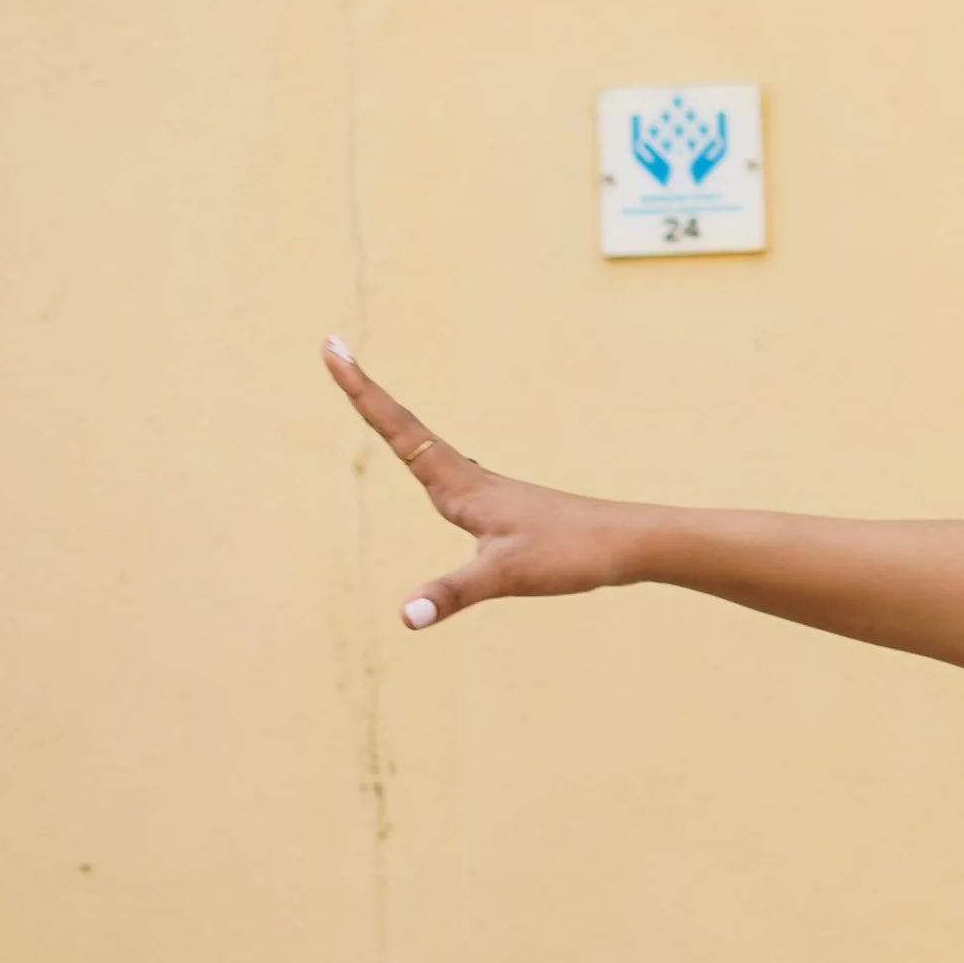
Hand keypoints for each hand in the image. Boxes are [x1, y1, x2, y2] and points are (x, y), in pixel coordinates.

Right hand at [323, 339, 641, 626]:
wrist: (631, 544)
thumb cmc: (572, 553)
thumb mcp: (507, 577)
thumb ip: (454, 593)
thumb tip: (406, 615)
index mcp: (461, 485)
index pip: (399, 429)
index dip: (362, 391)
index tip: (332, 347)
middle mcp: (470, 479)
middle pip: (405, 427)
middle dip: (366, 393)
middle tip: (333, 349)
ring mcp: (488, 492)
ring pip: (428, 446)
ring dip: (393, 419)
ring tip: (367, 395)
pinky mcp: (505, 509)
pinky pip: (450, 472)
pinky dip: (425, 453)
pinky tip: (435, 466)